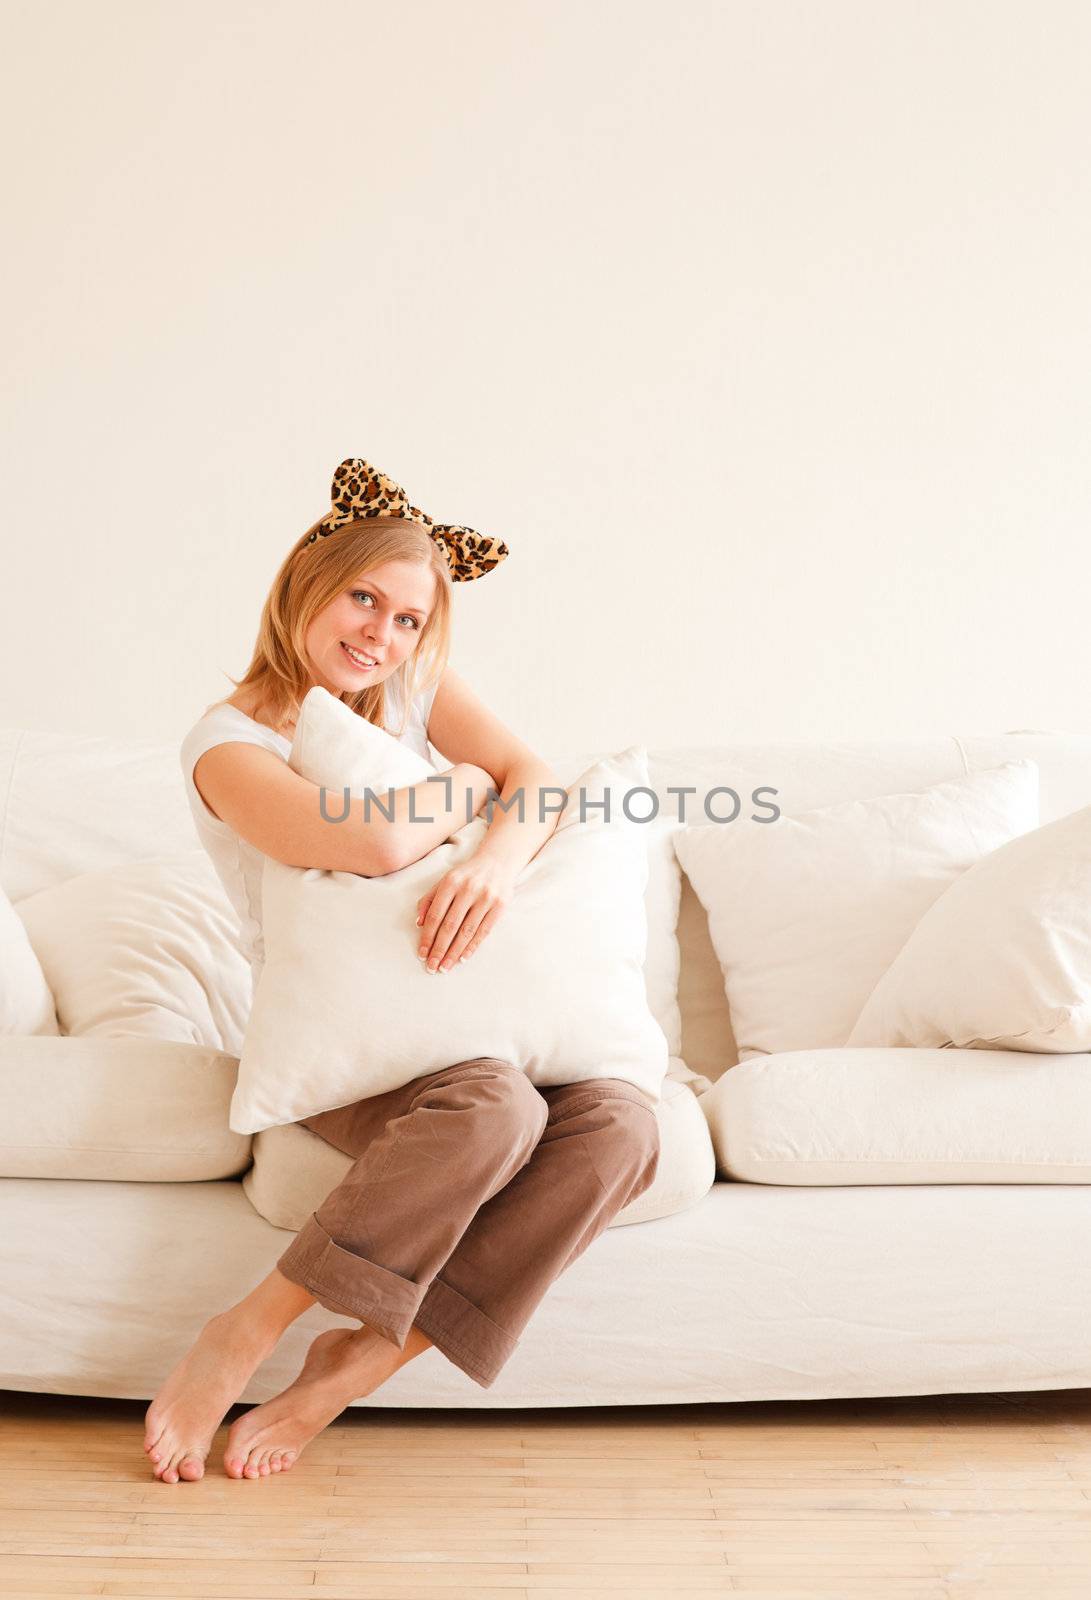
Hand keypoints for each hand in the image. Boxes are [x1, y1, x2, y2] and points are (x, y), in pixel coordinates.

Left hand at [416, 854, 516, 972]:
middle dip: (439, 949)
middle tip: (432, 967)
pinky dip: (472, 946)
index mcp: (450, 882)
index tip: (422, 954)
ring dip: (454, 952)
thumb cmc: (466, 875)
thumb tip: (419, 924)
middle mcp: (468, 889)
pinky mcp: (500, 905)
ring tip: (445, 967)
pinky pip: (483, 931)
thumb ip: (429, 899)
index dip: (427, 937)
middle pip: (450, 926)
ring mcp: (486, 897)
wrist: (498, 861)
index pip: (435, 915)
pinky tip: (463, 957)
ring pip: (466, 931)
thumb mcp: (445, 880)